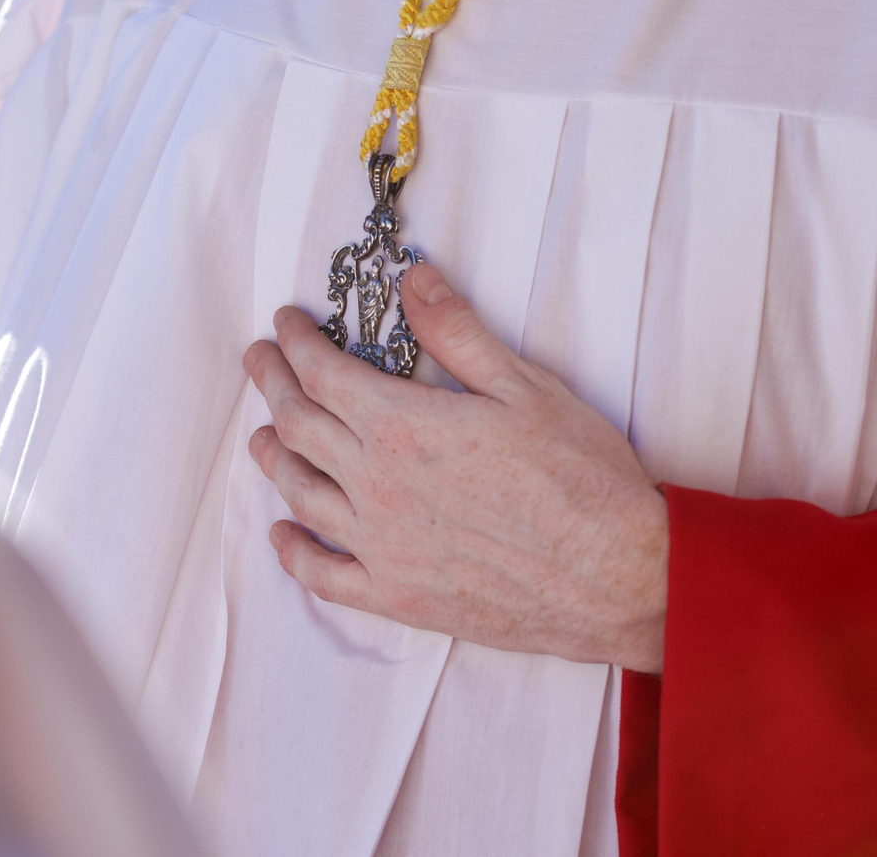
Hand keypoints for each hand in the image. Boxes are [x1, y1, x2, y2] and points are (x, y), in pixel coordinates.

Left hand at [243, 263, 667, 673]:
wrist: (617, 576)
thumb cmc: (583, 477)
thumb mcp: (524, 386)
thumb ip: (457, 332)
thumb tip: (413, 278)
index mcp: (403, 427)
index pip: (322, 373)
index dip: (295, 343)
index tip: (285, 324)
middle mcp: (377, 486)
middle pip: (298, 426)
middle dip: (272, 383)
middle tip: (259, 360)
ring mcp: (381, 547)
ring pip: (300, 493)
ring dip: (272, 457)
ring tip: (261, 435)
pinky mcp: (398, 597)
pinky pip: (323, 574)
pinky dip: (293, 550)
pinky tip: (283, 533)